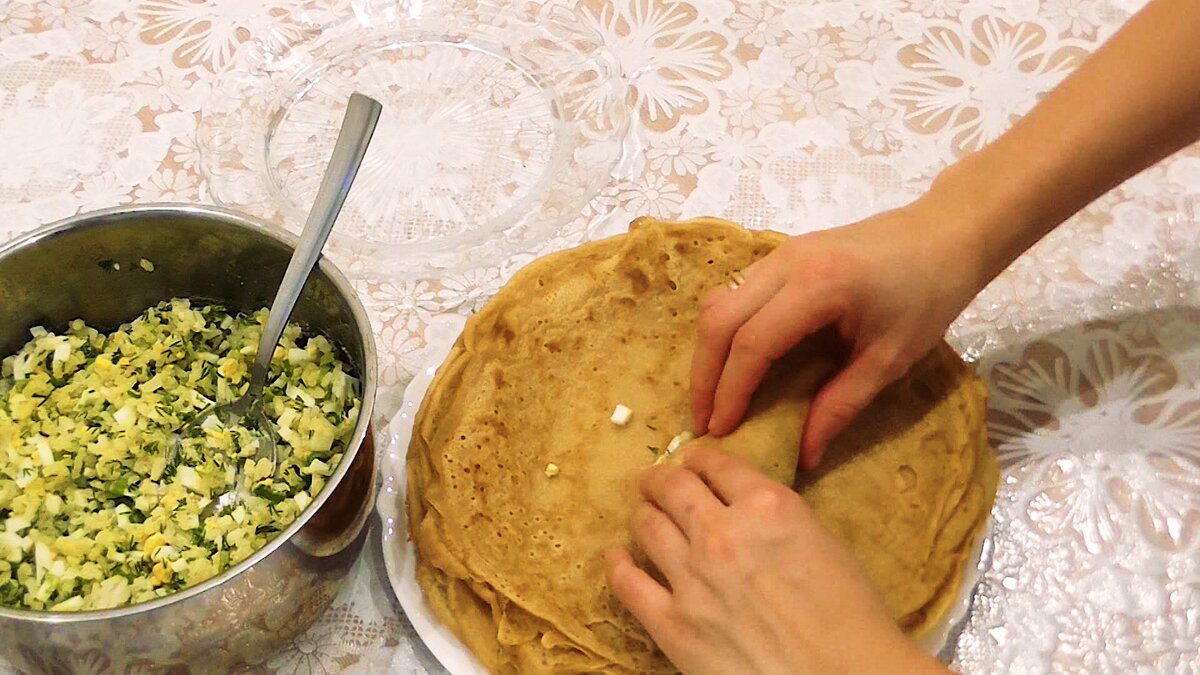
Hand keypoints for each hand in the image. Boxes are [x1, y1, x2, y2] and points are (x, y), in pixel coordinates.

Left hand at [605, 445, 944, 674]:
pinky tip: (614, 554)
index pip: (718, 466)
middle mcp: (723, 533)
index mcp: (768, 506)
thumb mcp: (825, 543)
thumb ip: (778, 519)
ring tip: (639, 508)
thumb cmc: (853, 620)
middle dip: (659, 477)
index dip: (700, 457)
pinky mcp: (674, 624)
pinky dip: (617, 564)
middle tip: (652, 477)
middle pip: (673, 487)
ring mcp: (693, 578)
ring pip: (648, 526)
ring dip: (642, 511)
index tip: (691, 457)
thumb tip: (749, 512)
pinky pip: (629, 585)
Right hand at [690, 199, 984, 468]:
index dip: (731, 390)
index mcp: (819, 286)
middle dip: (705, 375)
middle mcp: (787, 262)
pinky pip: (735, 292)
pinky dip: (724, 331)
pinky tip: (732, 363)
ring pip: (719, 302)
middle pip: (720, 319)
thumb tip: (805, 456)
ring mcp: (779, 252)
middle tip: (704, 421)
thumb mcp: (890, 359)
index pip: (753, 342)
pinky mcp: (781, 254)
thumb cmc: (928, 296)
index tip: (721, 431)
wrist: (945, 235)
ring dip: (708, 352)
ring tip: (712, 398)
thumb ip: (841, 406)